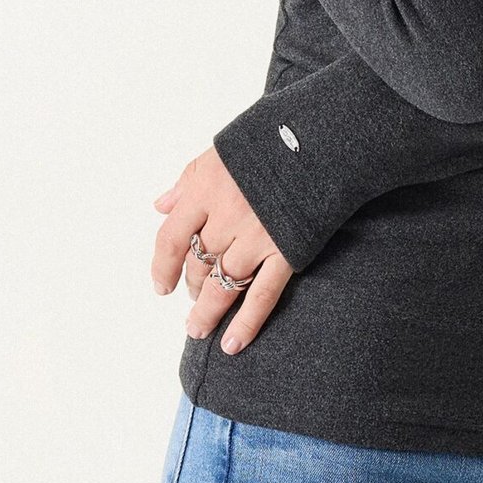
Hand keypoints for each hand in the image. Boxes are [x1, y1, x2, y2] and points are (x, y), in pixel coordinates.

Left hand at [151, 146, 293, 354]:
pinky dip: (246, 323)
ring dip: (207, 311)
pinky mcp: (288, 250)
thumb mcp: (219, 152)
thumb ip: (187, 181)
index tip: (161, 287)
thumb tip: (160, 206)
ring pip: (223, 285)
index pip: (172, 238)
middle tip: (194, 297)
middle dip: (193, 284)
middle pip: (199, 263)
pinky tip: (231, 344)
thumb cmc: (268, 140)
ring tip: (198, 328)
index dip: (162, 267)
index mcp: (206, 189)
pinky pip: (262, 295)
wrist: (322, 138)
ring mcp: (257, 236)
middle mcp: (227, 215)